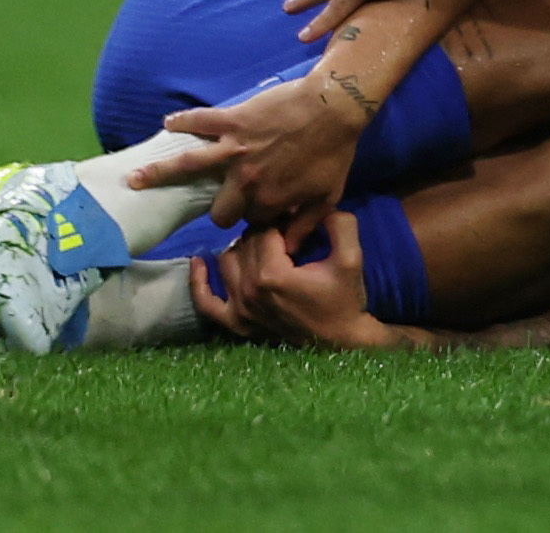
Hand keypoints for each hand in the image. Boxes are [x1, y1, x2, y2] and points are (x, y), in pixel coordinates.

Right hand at [142, 71, 366, 230]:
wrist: (336, 106)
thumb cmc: (335, 151)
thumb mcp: (328, 197)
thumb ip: (305, 226)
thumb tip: (286, 248)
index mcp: (266, 201)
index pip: (250, 221)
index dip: (255, 217)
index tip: (261, 211)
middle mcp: (243, 180)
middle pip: (219, 209)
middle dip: (223, 209)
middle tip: (225, 199)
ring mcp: (233, 149)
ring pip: (187, 165)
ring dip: (157, 174)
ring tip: (133, 179)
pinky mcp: (232, 120)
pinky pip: (199, 121)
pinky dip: (182, 122)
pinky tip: (167, 124)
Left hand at [216, 216, 416, 349]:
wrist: (339, 342)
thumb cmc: (345, 299)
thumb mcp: (352, 258)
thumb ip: (339, 224)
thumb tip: (319, 206)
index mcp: (273, 274)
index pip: (265, 229)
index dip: (282, 220)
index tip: (299, 223)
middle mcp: (249, 291)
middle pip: (246, 243)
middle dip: (265, 231)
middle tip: (287, 232)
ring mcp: (239, 309)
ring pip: (226, 260)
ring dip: (243, 247)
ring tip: (266, 245)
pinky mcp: (235, 323)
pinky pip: (206, 302)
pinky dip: (199, 282)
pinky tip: (198, 262)